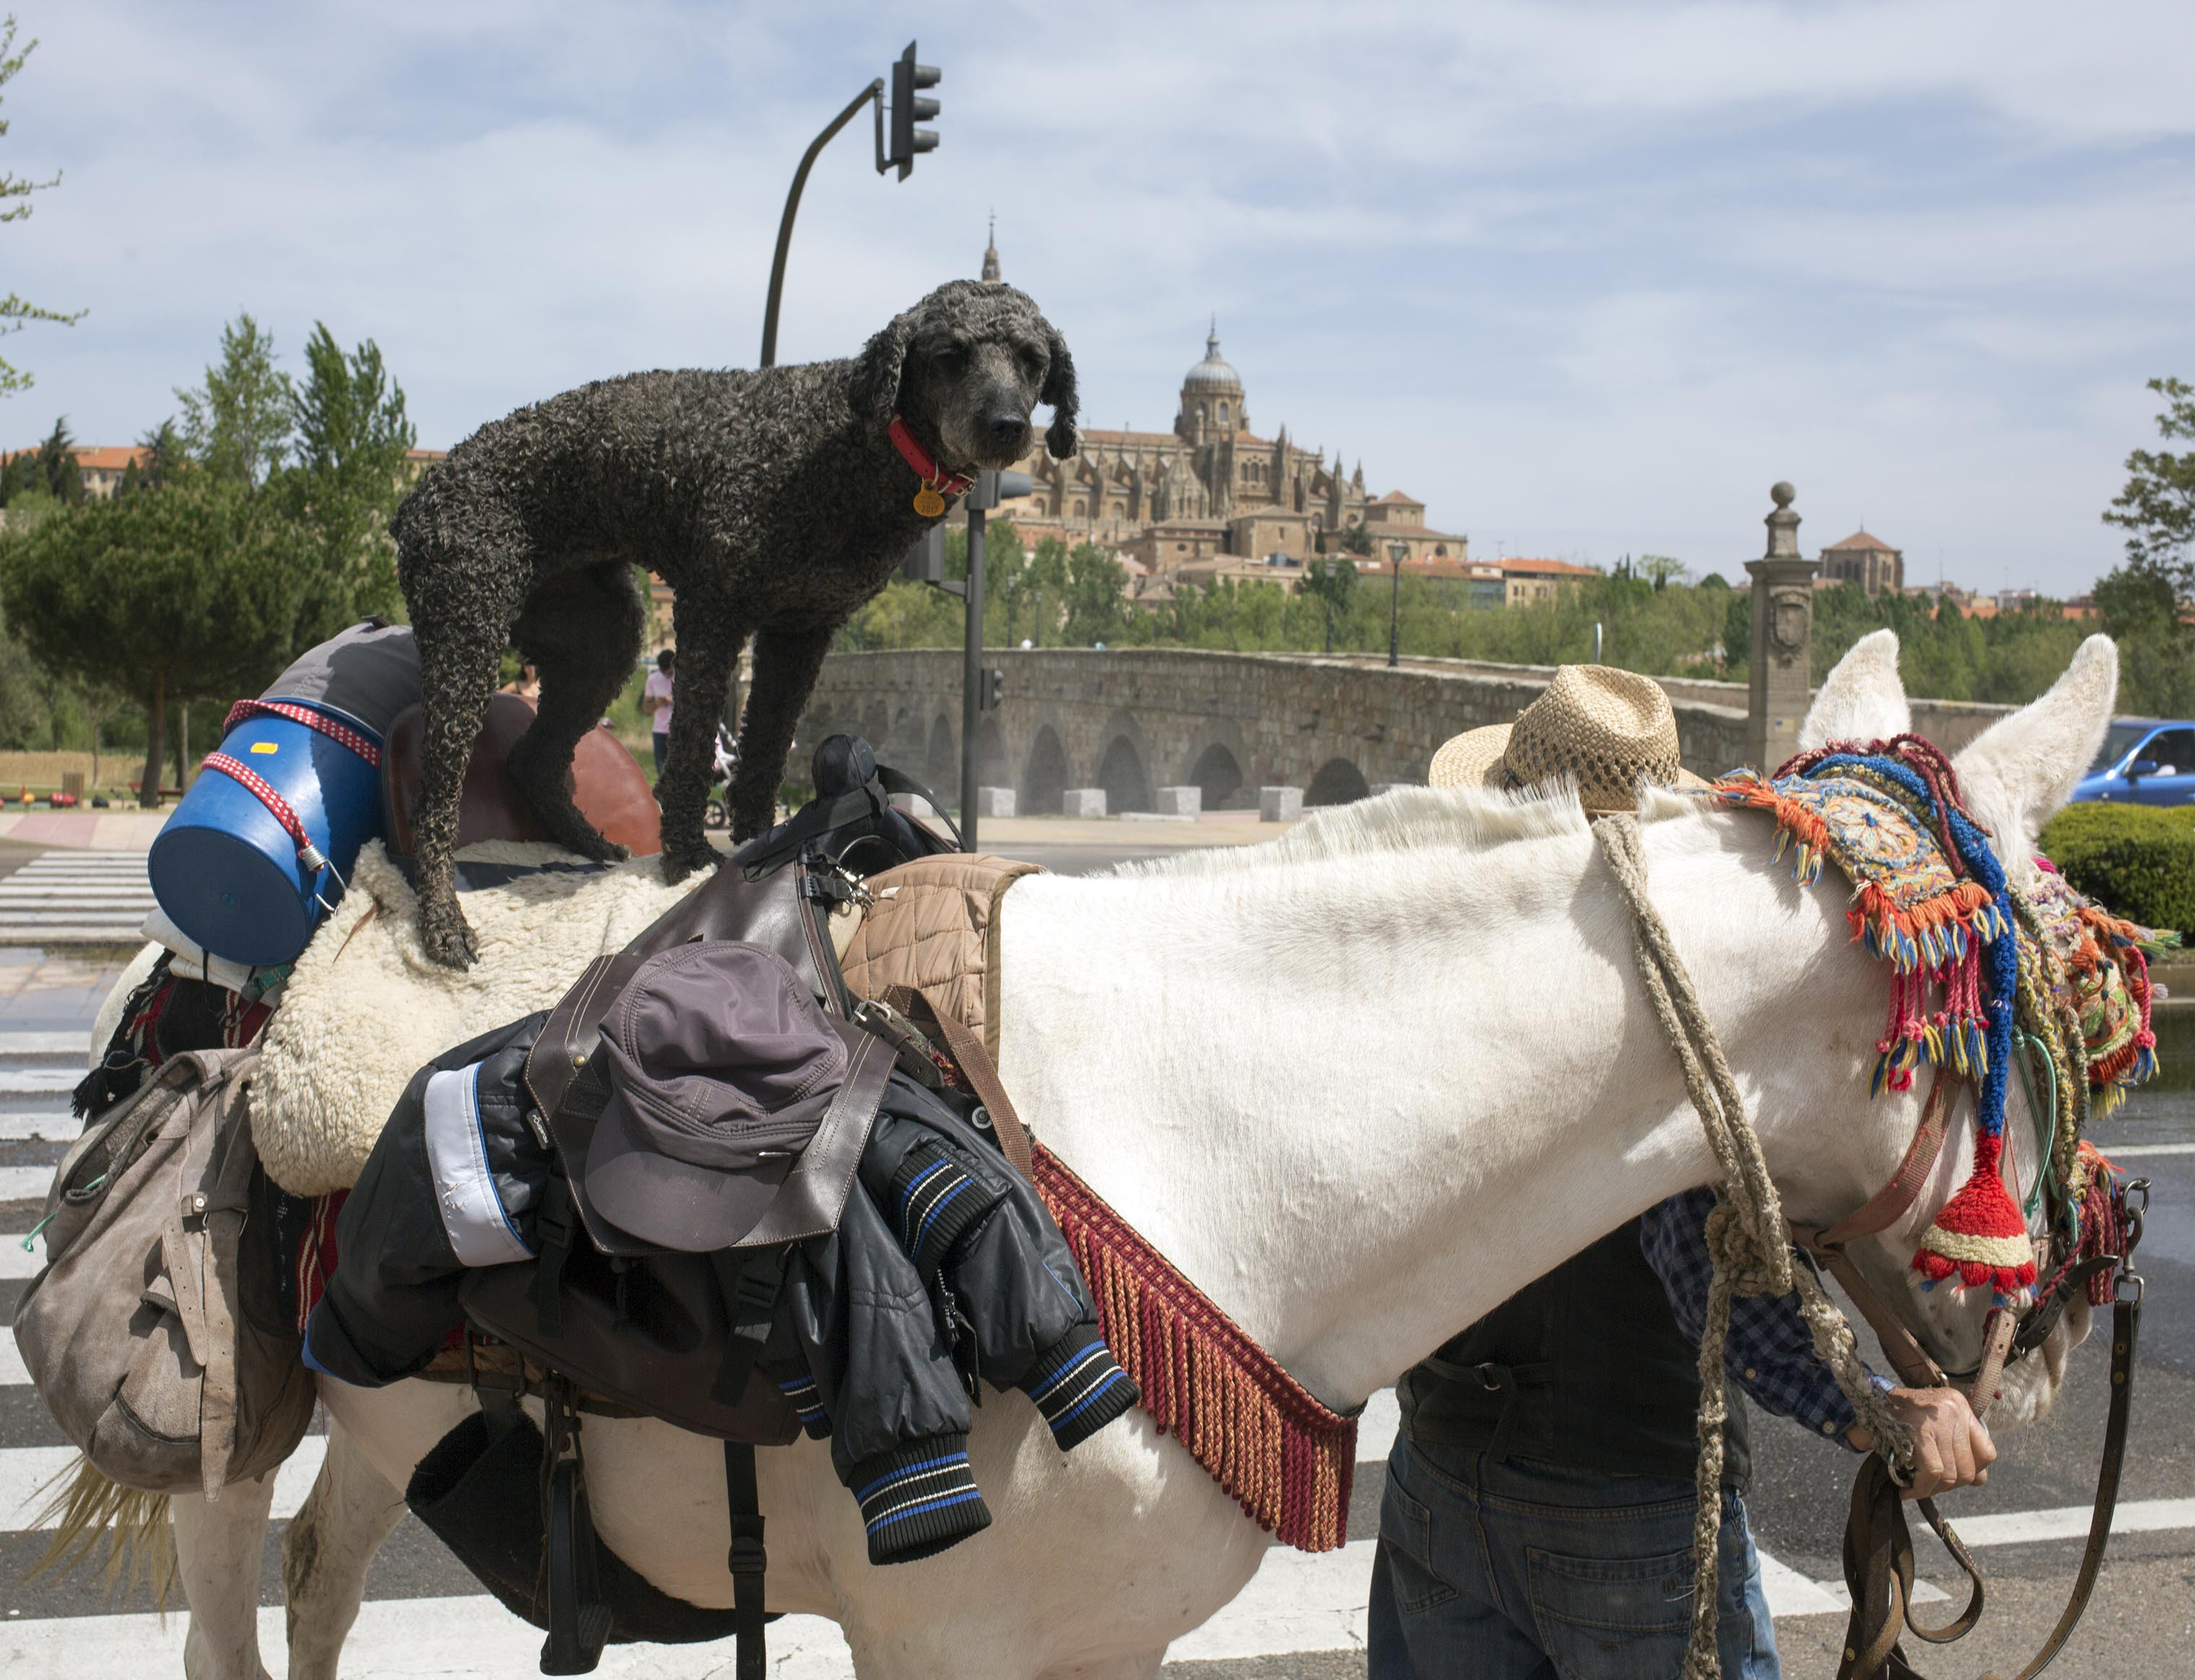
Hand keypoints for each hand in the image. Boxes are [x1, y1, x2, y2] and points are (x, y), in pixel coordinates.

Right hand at [1848, 1386, 1995, 1499]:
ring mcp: (1938, 1419)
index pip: (1986, 1453)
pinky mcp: (1920, 1432)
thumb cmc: (1893, 1417)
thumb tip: (1979, 1480)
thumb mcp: (1931, 1424)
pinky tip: (1907, 1491)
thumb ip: (1957, 1448)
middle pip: (1969, 1468)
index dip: (1973, 1473)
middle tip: (1925, 1487)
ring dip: (1931, 1489)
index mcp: (1958, 1404)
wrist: (1858, 1402)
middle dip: (1947, 1486)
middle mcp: (1952, 1408)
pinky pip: (1932, 1472)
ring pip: (1951, 1474)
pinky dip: (1921, 1488)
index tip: (1950, 1480)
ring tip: (1913, 1488)